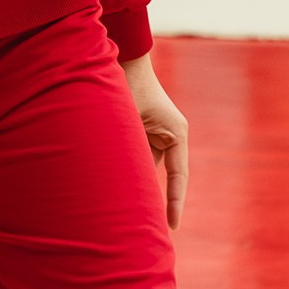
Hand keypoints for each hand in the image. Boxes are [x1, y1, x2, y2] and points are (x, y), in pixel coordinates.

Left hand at [123, 55, 188, 231]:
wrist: (119, 58)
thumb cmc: (125, 86)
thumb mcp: (128, 122)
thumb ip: (130, 151)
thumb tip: (127, 183)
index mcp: (176, 133)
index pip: (179, 175)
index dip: (174, 202)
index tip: (172, 226)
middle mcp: (170, 135)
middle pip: (164, 174)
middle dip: (153, 199)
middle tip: (147, 230)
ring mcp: (156, 133)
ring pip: (145, 167)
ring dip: (133, 182)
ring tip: (121, 210)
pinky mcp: (142, 132)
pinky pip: (135, 157)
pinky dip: (125, 170)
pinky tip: (110, 185)